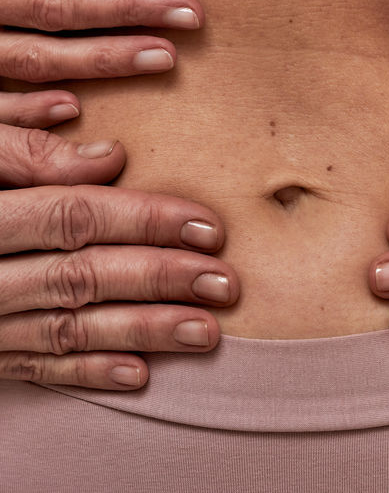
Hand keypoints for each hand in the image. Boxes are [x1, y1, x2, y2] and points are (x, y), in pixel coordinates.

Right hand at [0, 100, 238, 391]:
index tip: (208, 225)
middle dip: (159, 279)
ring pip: (70, 327)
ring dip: (143, 331)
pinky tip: (140, 375)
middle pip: (83, 274)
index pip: (75, 216)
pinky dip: (88, 372)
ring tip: (207, 331)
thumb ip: (24, 153)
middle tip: (225, 281)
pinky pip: (37, 369)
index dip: (145, 220)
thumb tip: (110, 157)